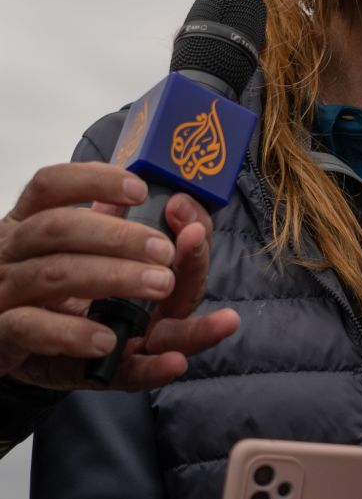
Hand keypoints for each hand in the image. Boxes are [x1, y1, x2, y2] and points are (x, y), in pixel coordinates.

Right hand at [0, 162, 238, 390]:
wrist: (3, 345)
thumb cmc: (49, 291)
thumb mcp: (78, 254)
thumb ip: (120, 229)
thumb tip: (180, 206)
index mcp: (27, 223)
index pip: (49, 185)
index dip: (93, 181)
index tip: (141, 190)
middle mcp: (10, 252)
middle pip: (57, 228)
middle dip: (117, 235)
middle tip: (166, 250)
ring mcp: (3, 292)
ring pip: (53, 274)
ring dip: (113, 277)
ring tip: (160, 284)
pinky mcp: (2, 336)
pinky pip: (31, 329)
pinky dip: (74, 333)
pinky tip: (109, 339)